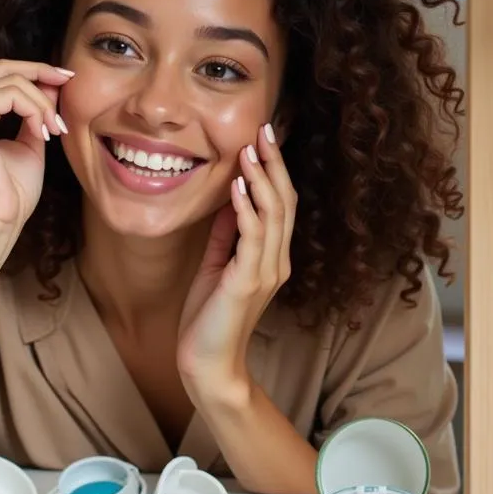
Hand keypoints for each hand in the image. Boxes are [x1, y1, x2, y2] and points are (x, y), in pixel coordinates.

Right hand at [0, 60, 72, 231]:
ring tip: (55, 131)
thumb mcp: (30, 145)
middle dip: (41, 72)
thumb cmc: (10, 196)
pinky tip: (43, 134)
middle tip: (69, 82)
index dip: (35, 73)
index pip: (1, 76)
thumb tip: (51, 84)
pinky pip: (11, 94)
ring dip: (43, 103)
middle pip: (3, 68)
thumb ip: (36, 113)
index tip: (66, 80)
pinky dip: (35, 110)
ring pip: (12, 81)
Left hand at [177, 123, 295, 388]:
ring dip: (260, 179)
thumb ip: (227, 235)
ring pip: (273, 215)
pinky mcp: (247, 283)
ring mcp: (266, 272)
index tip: (263, 137)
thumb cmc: (209, 317)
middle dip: (274, 164)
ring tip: (250, 149)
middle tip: (264, 130)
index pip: (281, 204)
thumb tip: (227, 197)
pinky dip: (246, 209)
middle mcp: (277, 262)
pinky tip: (237, 186)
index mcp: (272, 257)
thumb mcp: (218, 265)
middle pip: (284, 202)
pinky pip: (252, 238)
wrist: (208, 363)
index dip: (275, 170)